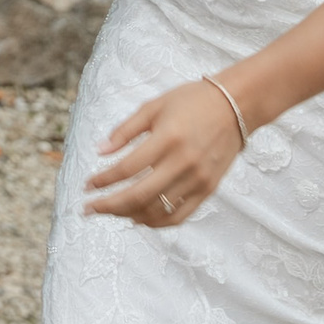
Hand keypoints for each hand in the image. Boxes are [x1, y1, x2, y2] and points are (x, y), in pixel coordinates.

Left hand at [84, 79, 247, 228]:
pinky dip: (156, 222)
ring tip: (111, 212)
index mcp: (167, 138)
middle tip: (87, 209)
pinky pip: (179, 216)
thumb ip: (125, 130)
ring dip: (128, 215)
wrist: (236, 106)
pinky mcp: (208, 189)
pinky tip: (138, 218)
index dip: (103, 180)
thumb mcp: (154, 106)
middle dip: (108, 206)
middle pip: (138, 195)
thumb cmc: (192, 101)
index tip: (86, 185)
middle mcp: (183, 162)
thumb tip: (99, 150)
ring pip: (157, 210)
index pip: (127, 169)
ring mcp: (197, 179)